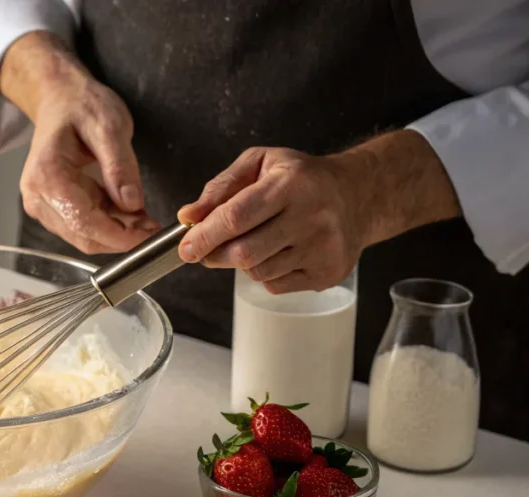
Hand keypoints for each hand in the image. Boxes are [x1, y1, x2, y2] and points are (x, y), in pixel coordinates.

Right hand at [0, 32, 160, 254]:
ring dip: (116, 232)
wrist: (60, 98)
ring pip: (84, 236)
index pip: (85, 222)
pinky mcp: (50, 209)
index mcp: (47, 176)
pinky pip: (82, 228)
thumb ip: (120, 166)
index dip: (121, 235)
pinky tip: (125, 210)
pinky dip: (107, 224)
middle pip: (83, 236)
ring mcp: (40, 205)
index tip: (151, 235)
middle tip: (153, 225)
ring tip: (142, 215)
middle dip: (121, 236)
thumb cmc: (81, 105)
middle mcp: (37, 197)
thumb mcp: (110, 126)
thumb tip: (131, 204)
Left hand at [176, 131, 461, 293]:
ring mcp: (322, 248)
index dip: (205, 236)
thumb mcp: (261, 164)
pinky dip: (265, 273)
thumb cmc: (302, 178)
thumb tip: (189, 216)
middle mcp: (312, 216)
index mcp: (292, 184)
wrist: (359, 195)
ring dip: (243, 263)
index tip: (185, 248)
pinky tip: (279, 252)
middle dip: (216, 255)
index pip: (237, 216)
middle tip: (208, 249)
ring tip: (257, 241)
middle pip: (245, 252)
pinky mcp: (327, 273)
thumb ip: (221, 187)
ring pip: (258, 272)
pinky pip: (275, 285)